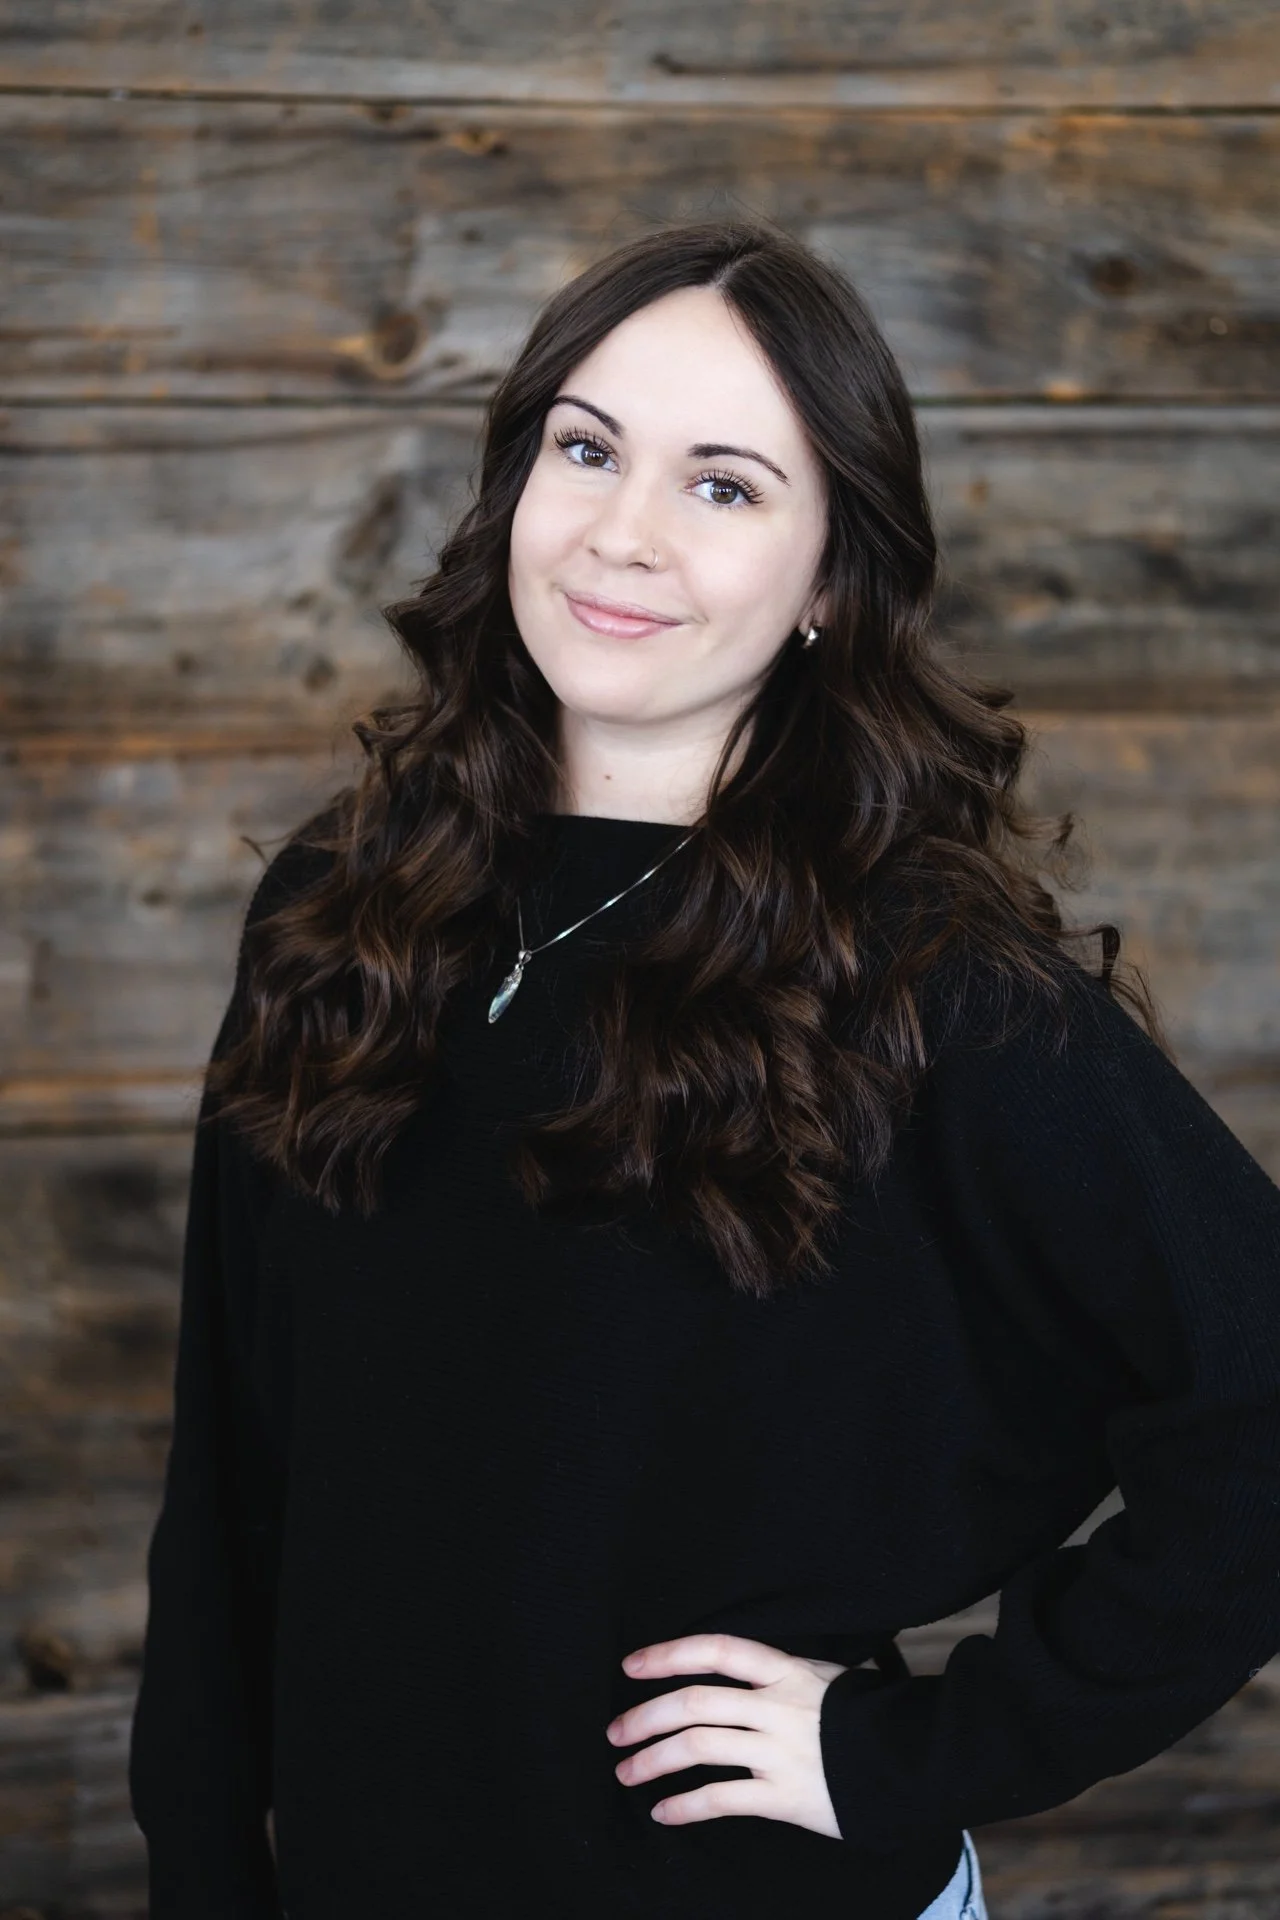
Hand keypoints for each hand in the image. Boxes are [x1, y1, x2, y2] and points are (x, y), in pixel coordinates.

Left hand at [604, 1632, 847, 1837]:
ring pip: (698, 1747)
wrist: (913, 1761)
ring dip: (653, 1760)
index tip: (632, 1665)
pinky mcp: (784, 1795)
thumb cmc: (865, 1719)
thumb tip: (732, 1681)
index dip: (669, 1654)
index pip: (717, 1651)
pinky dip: (685, 1806)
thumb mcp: (824, 1679)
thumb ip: (779, 1679)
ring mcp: (780, 1750)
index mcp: (786, 1670)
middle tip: (616, 1734)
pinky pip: (721, 1799)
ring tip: (627, 1773)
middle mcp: (777, 1705)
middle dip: (646, 1717)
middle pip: (694, 1702)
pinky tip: (664, 1812)